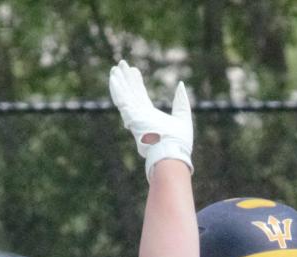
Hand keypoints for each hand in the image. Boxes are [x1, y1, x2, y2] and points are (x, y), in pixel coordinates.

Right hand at [108, 59, 192, 181]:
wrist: (173, 153)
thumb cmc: (179, 141)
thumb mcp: (183, 116)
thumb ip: (181, 101)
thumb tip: (180, 85)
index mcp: (150, 117)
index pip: (141, 97)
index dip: (137, 83)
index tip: (134, 71)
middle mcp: (141, 117)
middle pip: (131, 94)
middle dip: (126, 79)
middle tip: (121, 65)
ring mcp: (135, 117)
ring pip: (125, 95)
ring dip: (119, 82)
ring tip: (115, 68)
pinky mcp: (132, 118)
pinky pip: (122, 101)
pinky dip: (117, 90)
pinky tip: (113, 78)